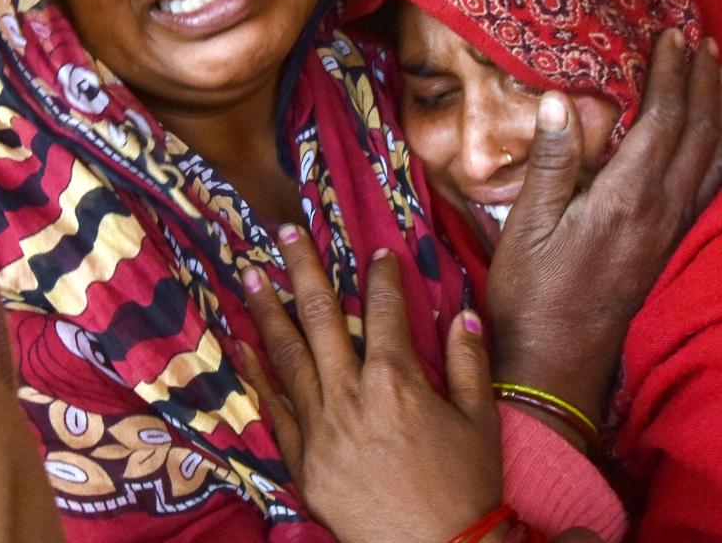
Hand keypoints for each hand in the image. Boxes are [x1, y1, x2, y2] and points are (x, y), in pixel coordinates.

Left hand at [241, 226, 501, 542]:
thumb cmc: (466, 488)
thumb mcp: (480, 420)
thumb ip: (468, 361)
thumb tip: (462, 312)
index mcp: (397, 381)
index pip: (385, 311)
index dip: (382, 277)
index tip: (378, 253)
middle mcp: (351, 395)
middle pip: (321, 317)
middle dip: (304, 269)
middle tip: (286, 232)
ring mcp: (320, 428)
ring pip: (288, 355)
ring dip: (269, 310)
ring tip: (252, 274)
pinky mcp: (302, 462)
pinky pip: (273, 410)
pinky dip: (256, 375)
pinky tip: (241, 347)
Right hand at [488, 30, 721, 433]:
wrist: (556, 362)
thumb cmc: (531, 292)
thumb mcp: (528, 224)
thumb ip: (551, 161)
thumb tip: (558, 98)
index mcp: (626, 198)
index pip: (661, 121)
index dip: (670, 75)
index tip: (671, 36)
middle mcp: (661, 211)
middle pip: (696, 133)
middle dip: (701, 82)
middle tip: (699, 40)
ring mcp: (671, 232)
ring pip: (712, 159)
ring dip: (718, 111)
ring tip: (718, 73)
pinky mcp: (669, 248)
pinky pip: (708, 187)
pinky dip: (718, 151)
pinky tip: (713, 139)